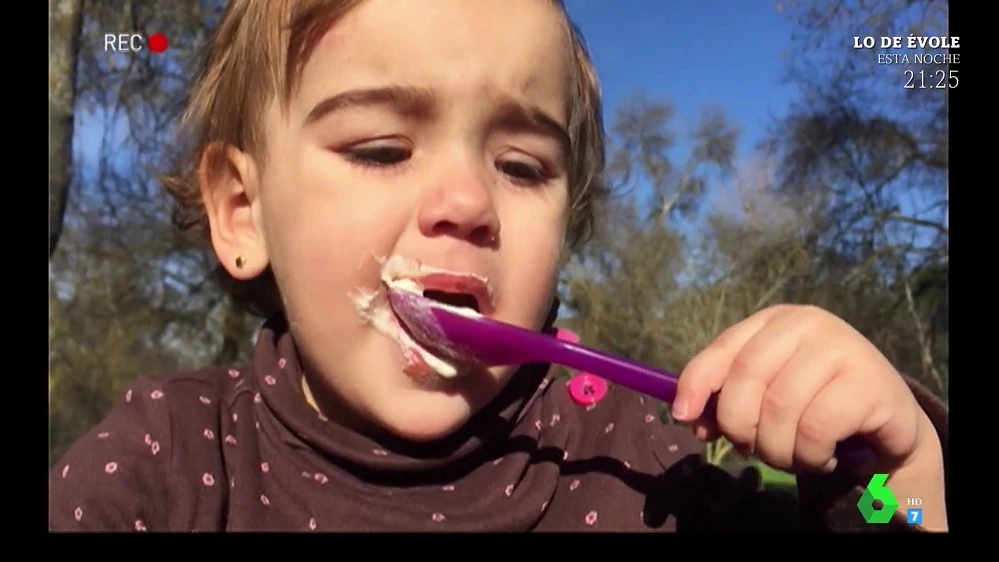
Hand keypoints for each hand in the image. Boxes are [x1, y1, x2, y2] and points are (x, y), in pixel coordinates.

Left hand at [672, 304, 937, 475]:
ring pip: (778, 410)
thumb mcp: (765, 395)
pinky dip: (811, 456)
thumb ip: (727, 399)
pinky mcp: (868, 381)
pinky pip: (815, 430)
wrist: (886, 420)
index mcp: (773, 321)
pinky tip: (825, 457)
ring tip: (795, 456)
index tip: (684, 417)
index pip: (723, 349)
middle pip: (745, 380)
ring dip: (777, 450)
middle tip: (755, 449)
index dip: (696, 383)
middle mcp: (806, 323)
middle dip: (740, 427)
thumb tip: (689, 417)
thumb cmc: (814, 403)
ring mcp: (841, 347)